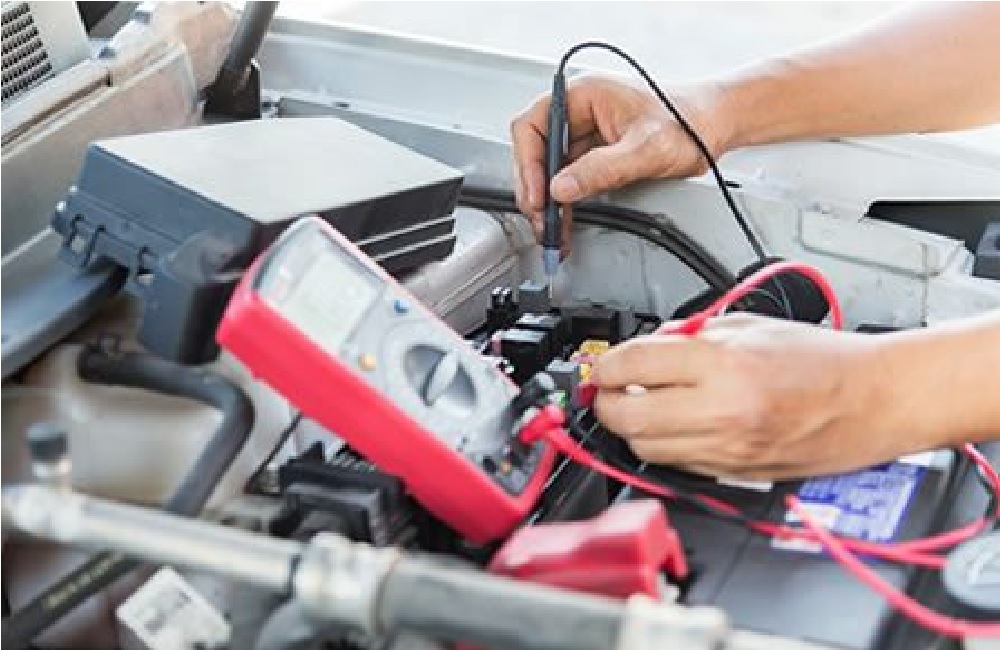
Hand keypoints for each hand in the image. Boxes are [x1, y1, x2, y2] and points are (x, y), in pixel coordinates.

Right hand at [510, 76, 730, 254]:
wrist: (715, 127)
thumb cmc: (689, 122)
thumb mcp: (645, 149)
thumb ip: (601, 169)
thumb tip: (562, 188)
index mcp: (584, 96)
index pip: (533, 126)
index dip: (529, 164)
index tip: (539, 194)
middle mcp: (580, 112)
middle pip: (536, 152)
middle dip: (536, 189)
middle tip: (542, 219)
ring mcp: (586, 134)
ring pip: (550, 170)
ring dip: (548, 202)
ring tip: (551, 230)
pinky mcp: (596, 155)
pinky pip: (569, 180)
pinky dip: (565, 204)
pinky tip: (565, 224)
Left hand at [589, 315, 929, 480]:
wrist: (874, 399)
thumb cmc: (823, 360)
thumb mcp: (748, 326)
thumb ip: (690, 336)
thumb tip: (646, 348)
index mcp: (724, 365)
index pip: (633, 365)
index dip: (606, 365)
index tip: (603, 366)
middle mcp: (722, 412)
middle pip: (627, 417)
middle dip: (607, 402)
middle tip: (610, 389)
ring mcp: (728, 450)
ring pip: (646, 449)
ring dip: (633, 427)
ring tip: (642, 405)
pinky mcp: (735, 475)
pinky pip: (677, 464)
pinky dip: (664, 445)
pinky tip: (674, 425)